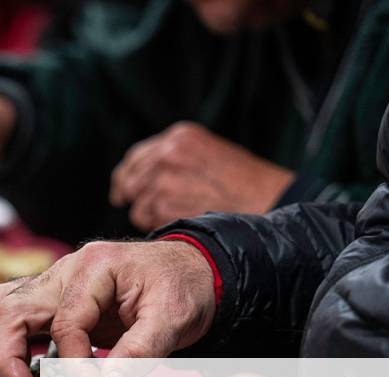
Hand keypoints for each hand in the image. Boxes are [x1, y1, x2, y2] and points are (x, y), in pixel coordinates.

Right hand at [0, 241, 215, 376]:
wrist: (191, 272)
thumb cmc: (183, 289)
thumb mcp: (174, 319)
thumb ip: (141, 350)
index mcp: (95, 267)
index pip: (65, 321)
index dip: (72, 362)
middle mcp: (66, 270)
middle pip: (11, 307)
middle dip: (8, 354)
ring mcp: (55, 282)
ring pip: (2, 306)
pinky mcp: (54, 299)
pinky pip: (15, 314)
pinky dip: (9, 342)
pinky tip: (25, 372)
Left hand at [110, 122, 293, 232]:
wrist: (266, 201)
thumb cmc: (242, 182)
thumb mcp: (208, 154)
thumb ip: (173, 159)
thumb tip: (139, 178)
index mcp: (179, 137)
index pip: (136, 158)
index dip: (126, 177)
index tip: (122, 191)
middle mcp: (167, 154)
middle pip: (130, 181)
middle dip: (134, 198)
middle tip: (144, 211)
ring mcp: (163, 180)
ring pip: (137, 205)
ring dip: (149, 216)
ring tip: (177, 217)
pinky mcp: (164, 205)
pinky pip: (146, 221)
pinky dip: (157, 226)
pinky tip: (180, 223)